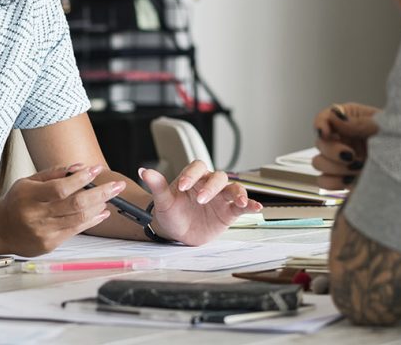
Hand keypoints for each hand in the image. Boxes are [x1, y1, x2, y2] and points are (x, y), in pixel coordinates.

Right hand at [0, 163, 118, 255]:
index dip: (80, 179)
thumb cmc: (16, 202)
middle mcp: (36, 215)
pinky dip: (92, 221)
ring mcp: (43, 232)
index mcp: (29, 196)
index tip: (96, 169)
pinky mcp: (50, 244)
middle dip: (100, 194)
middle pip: (74, 204)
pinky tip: (102, 212)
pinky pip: (76, 231)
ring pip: (78, 219)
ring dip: (98, 207)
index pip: (60, 188)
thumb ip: (54, 173)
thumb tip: (80, 166)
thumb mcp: (28, 181)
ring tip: (110, 197)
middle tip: (117, 186)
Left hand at [140, 162, 261, 245]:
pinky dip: (250, 205)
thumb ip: (157, 185)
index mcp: (193, 178)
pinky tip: (256, 208)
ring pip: (234, 189)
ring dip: (237, 194)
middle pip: (218, 177)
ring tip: (238, 202)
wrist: (177, 232)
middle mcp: (209, 185)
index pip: (196, 168)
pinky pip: (242, 206)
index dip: (191, 175)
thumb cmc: (171, 213)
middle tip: (201, 200)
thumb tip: (144, 171)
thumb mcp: (163, 201)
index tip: (182, 187)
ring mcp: (221, 198)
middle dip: (211, 187)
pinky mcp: (229, 212)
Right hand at [313, 103, 380, 189]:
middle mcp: (343, 138)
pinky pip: (324, 181)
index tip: (326, 132)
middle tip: (352, 156)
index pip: (325, 116)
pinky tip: (352, 180)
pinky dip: (334, 182)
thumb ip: (359, 123)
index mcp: (351, 119)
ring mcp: (341, 160)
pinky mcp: (342, 179)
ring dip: (336, 167)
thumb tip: (336, 117)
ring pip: (318, 162)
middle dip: (333, 150)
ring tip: (358, 168)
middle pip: (320, 142)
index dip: (321, 123)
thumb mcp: (385, 128)